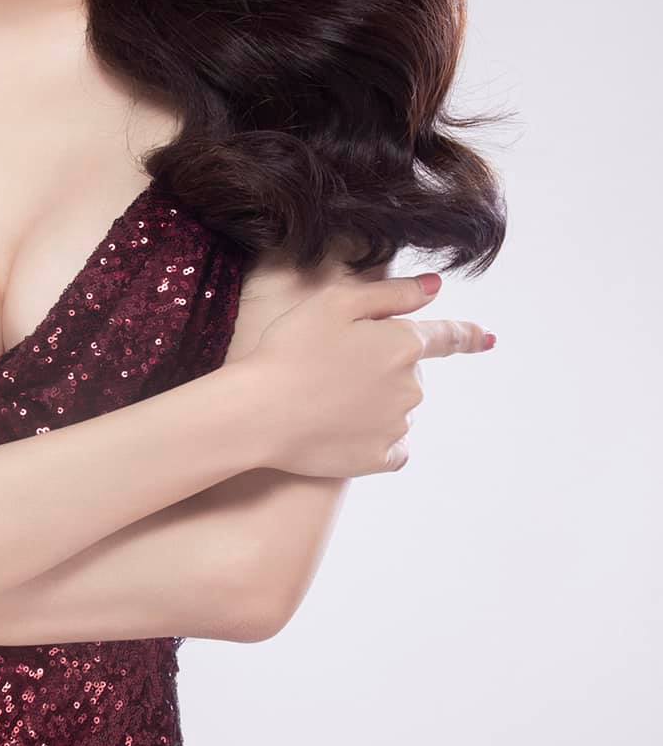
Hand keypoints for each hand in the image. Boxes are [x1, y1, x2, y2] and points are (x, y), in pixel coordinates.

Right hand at [245, 271, 494, 477]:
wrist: (259, 412)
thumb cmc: (290, 349)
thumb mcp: (336, 302)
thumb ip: (392, 293)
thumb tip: (434, 288)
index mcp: (403, 344)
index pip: (447, 337)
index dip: (467, 336)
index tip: (487, 340)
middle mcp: (410, 387)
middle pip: (409, 374)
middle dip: (382, 368)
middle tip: (331, 366)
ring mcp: (396, 425)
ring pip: (397, 409)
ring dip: (374, 402)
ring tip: (326, 398)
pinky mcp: (377, 457)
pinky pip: (391, 448)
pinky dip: (377, 439)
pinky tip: (346, 432)